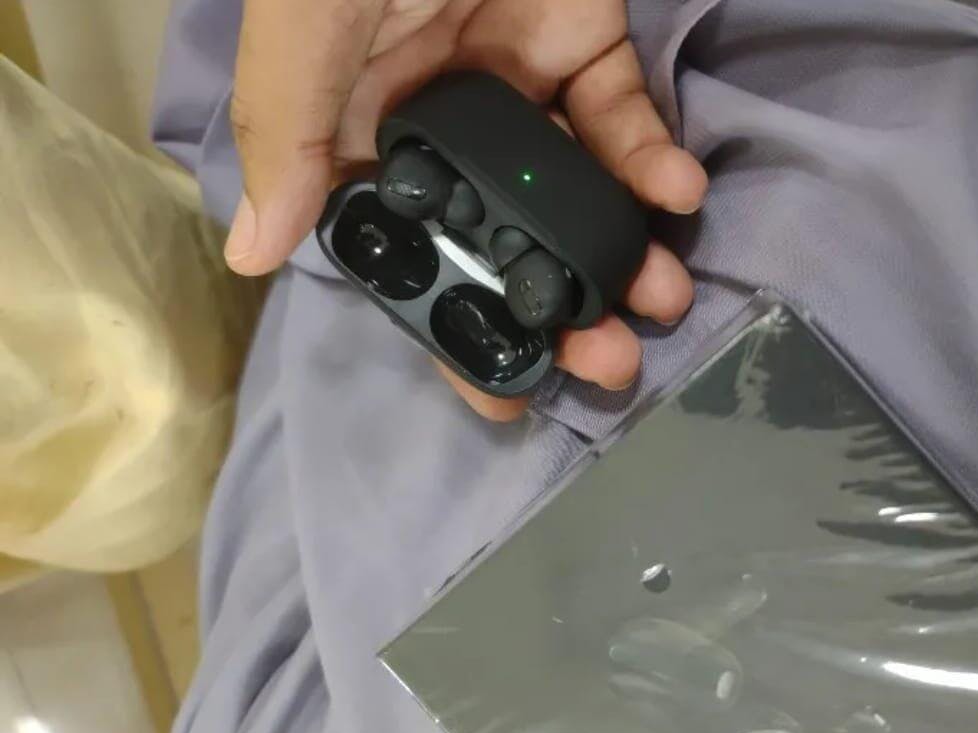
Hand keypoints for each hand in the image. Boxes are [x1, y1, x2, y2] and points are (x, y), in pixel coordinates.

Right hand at [227, 0, 707, 419]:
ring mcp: (514, 81)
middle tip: (607, 366)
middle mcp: (439, 115)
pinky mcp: (582, 41)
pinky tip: (675, 197)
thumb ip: (289, 124)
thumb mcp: (311, 14)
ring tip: (657, 300)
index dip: (452, 325)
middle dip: (557, 306)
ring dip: (619, 250)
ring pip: (570, 191)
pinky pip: (620, 116)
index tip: (500, 398)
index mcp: (363, 122)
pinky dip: (652, 159)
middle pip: (502, 235)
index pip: (410, 246)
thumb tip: (250, 249)